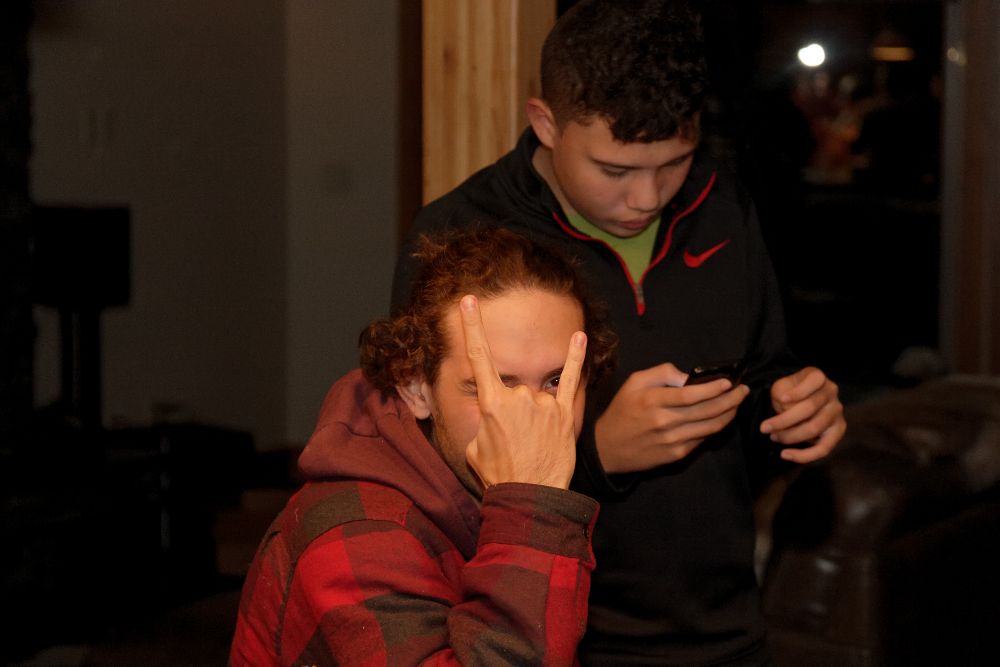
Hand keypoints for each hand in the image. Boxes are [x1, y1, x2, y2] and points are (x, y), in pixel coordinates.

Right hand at [461, 295, 586, 489]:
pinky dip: (575, 358)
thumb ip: (484, 421)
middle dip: (514, 415)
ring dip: (535, 419)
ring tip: (534, 447)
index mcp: (492, 403)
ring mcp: (544, 404)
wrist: (529, 497)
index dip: (472, 326)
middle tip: (516, 445)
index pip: (478, 356)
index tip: (469, 300)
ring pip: (537, 398)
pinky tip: (579, 337)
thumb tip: (493, 413)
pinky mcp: (564, 414)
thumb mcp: (475, 447)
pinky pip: (570, 380)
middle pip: (514, 390)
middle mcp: (519, 396)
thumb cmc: (499, 475)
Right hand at [594, 363, 749, 473]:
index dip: (713, 389)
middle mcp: (664, 422)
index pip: (690, 395)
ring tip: (737, 403)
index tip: (729, 382)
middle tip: (743, 391)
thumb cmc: (622, 410)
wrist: (608, 448)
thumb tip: (689, 377)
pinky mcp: (676, 455)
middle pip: (706, 411)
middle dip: (730, 400)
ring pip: (710, 427)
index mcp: (652, 401)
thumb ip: (662, 373)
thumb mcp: (634, 382)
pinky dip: (714, 428)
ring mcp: (672, 441)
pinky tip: (720, 418)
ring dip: (728, 414)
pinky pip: (702, 440)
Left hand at [760, 367, 845, 462]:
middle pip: (810, 408)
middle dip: (783, 420)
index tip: (781, 400)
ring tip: (773, 437)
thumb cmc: (788, 392)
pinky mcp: (838, 430)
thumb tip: (786, 411)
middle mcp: (831, 392)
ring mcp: (837, 412)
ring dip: (790, 436)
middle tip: (764, 428)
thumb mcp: (781, 387)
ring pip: (814, 428)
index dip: (798, 392)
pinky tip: (786, 455)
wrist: (800, 402)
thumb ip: (781, 394)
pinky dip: (804, 455)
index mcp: (818, 377)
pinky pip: (824, 448)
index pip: (813, 380)